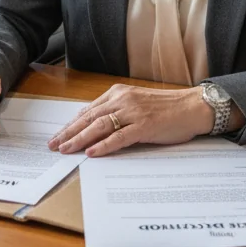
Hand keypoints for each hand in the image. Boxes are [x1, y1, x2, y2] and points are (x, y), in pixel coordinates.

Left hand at [47, 84, 215, 157]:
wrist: (192, 107)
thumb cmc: (166, 108)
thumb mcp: (136, 105)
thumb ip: (116, 111)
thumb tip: (94, 125)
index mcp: (119, 93)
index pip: (88, 110)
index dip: (71, 124)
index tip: (58, 135)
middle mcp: (123, 100)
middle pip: (89, 118)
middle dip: (69, 133)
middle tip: (53, 145)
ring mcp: (133, 112)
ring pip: (99, 127)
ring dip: (80, 139)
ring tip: (66, 149)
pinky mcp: (144, 126)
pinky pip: (119, 137)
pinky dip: (104, 145)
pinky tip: (92, 152)